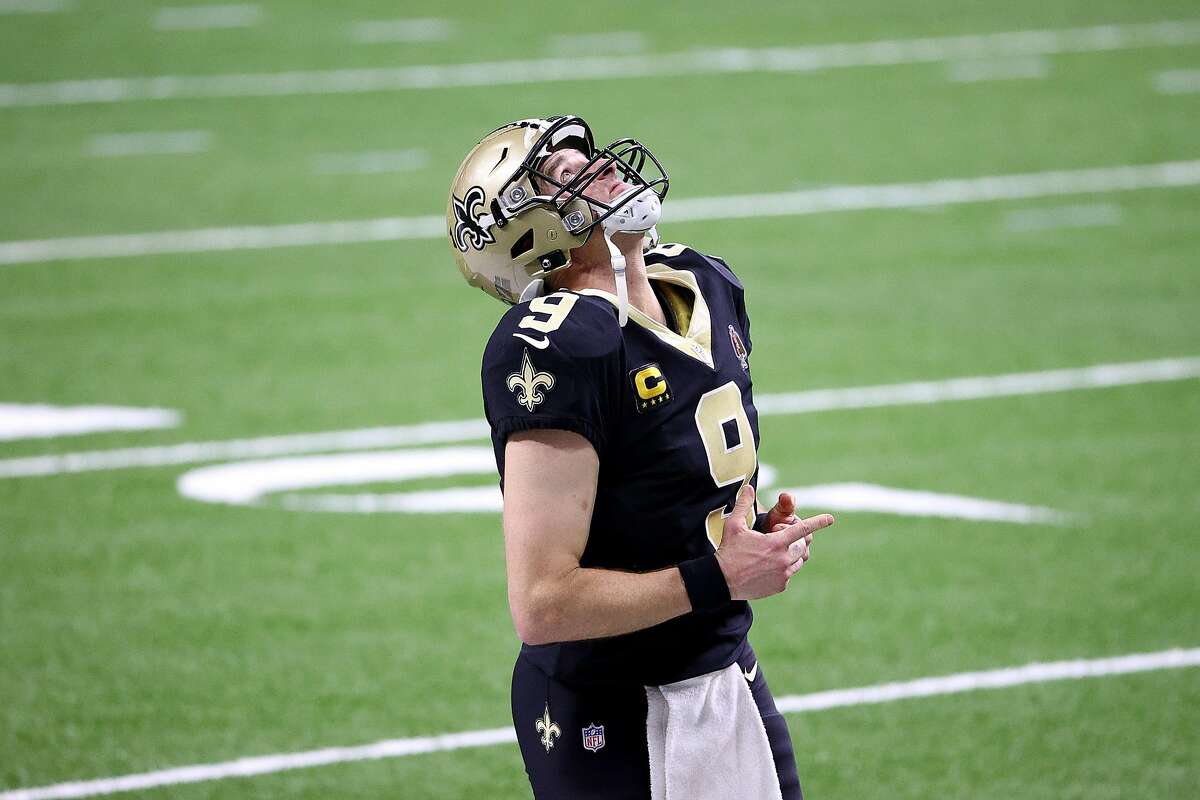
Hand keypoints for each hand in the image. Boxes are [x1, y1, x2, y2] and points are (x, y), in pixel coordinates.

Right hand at [715, 485, 834, 600]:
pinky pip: (789, 574)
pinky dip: (784, 568)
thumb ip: (743, 505)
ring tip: (776, 552)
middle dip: (796, 540)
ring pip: (799, 561)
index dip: (818, 522)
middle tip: (780, 538)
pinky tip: (768, 567)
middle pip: (802, 546)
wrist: (722, 581)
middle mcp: (784, 559)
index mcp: (776, 542)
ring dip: (792, 554)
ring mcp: (783, 574)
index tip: (831, 518)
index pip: (802, 529)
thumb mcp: (734, 525)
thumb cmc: (728, 550)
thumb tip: (749, 487)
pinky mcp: (780, 586)